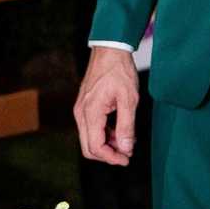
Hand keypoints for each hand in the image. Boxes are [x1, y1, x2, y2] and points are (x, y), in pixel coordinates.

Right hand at [74, 46, 138, 166]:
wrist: (110, 49)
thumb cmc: (120, 70)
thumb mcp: (129, 98)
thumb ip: (126, 126)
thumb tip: (125, 149)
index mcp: (91, 112)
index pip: (96, 147)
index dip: (111, 157)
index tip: (127, 159)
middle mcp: (81, 113)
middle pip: (88, 147)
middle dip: (107, 155)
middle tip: (126, 154)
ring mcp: (80, 110)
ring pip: (89, 139)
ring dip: (106, 145)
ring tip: (126, 142)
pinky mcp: (84, 106)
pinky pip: (90, 128)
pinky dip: (103, 134)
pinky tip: (119, 131)